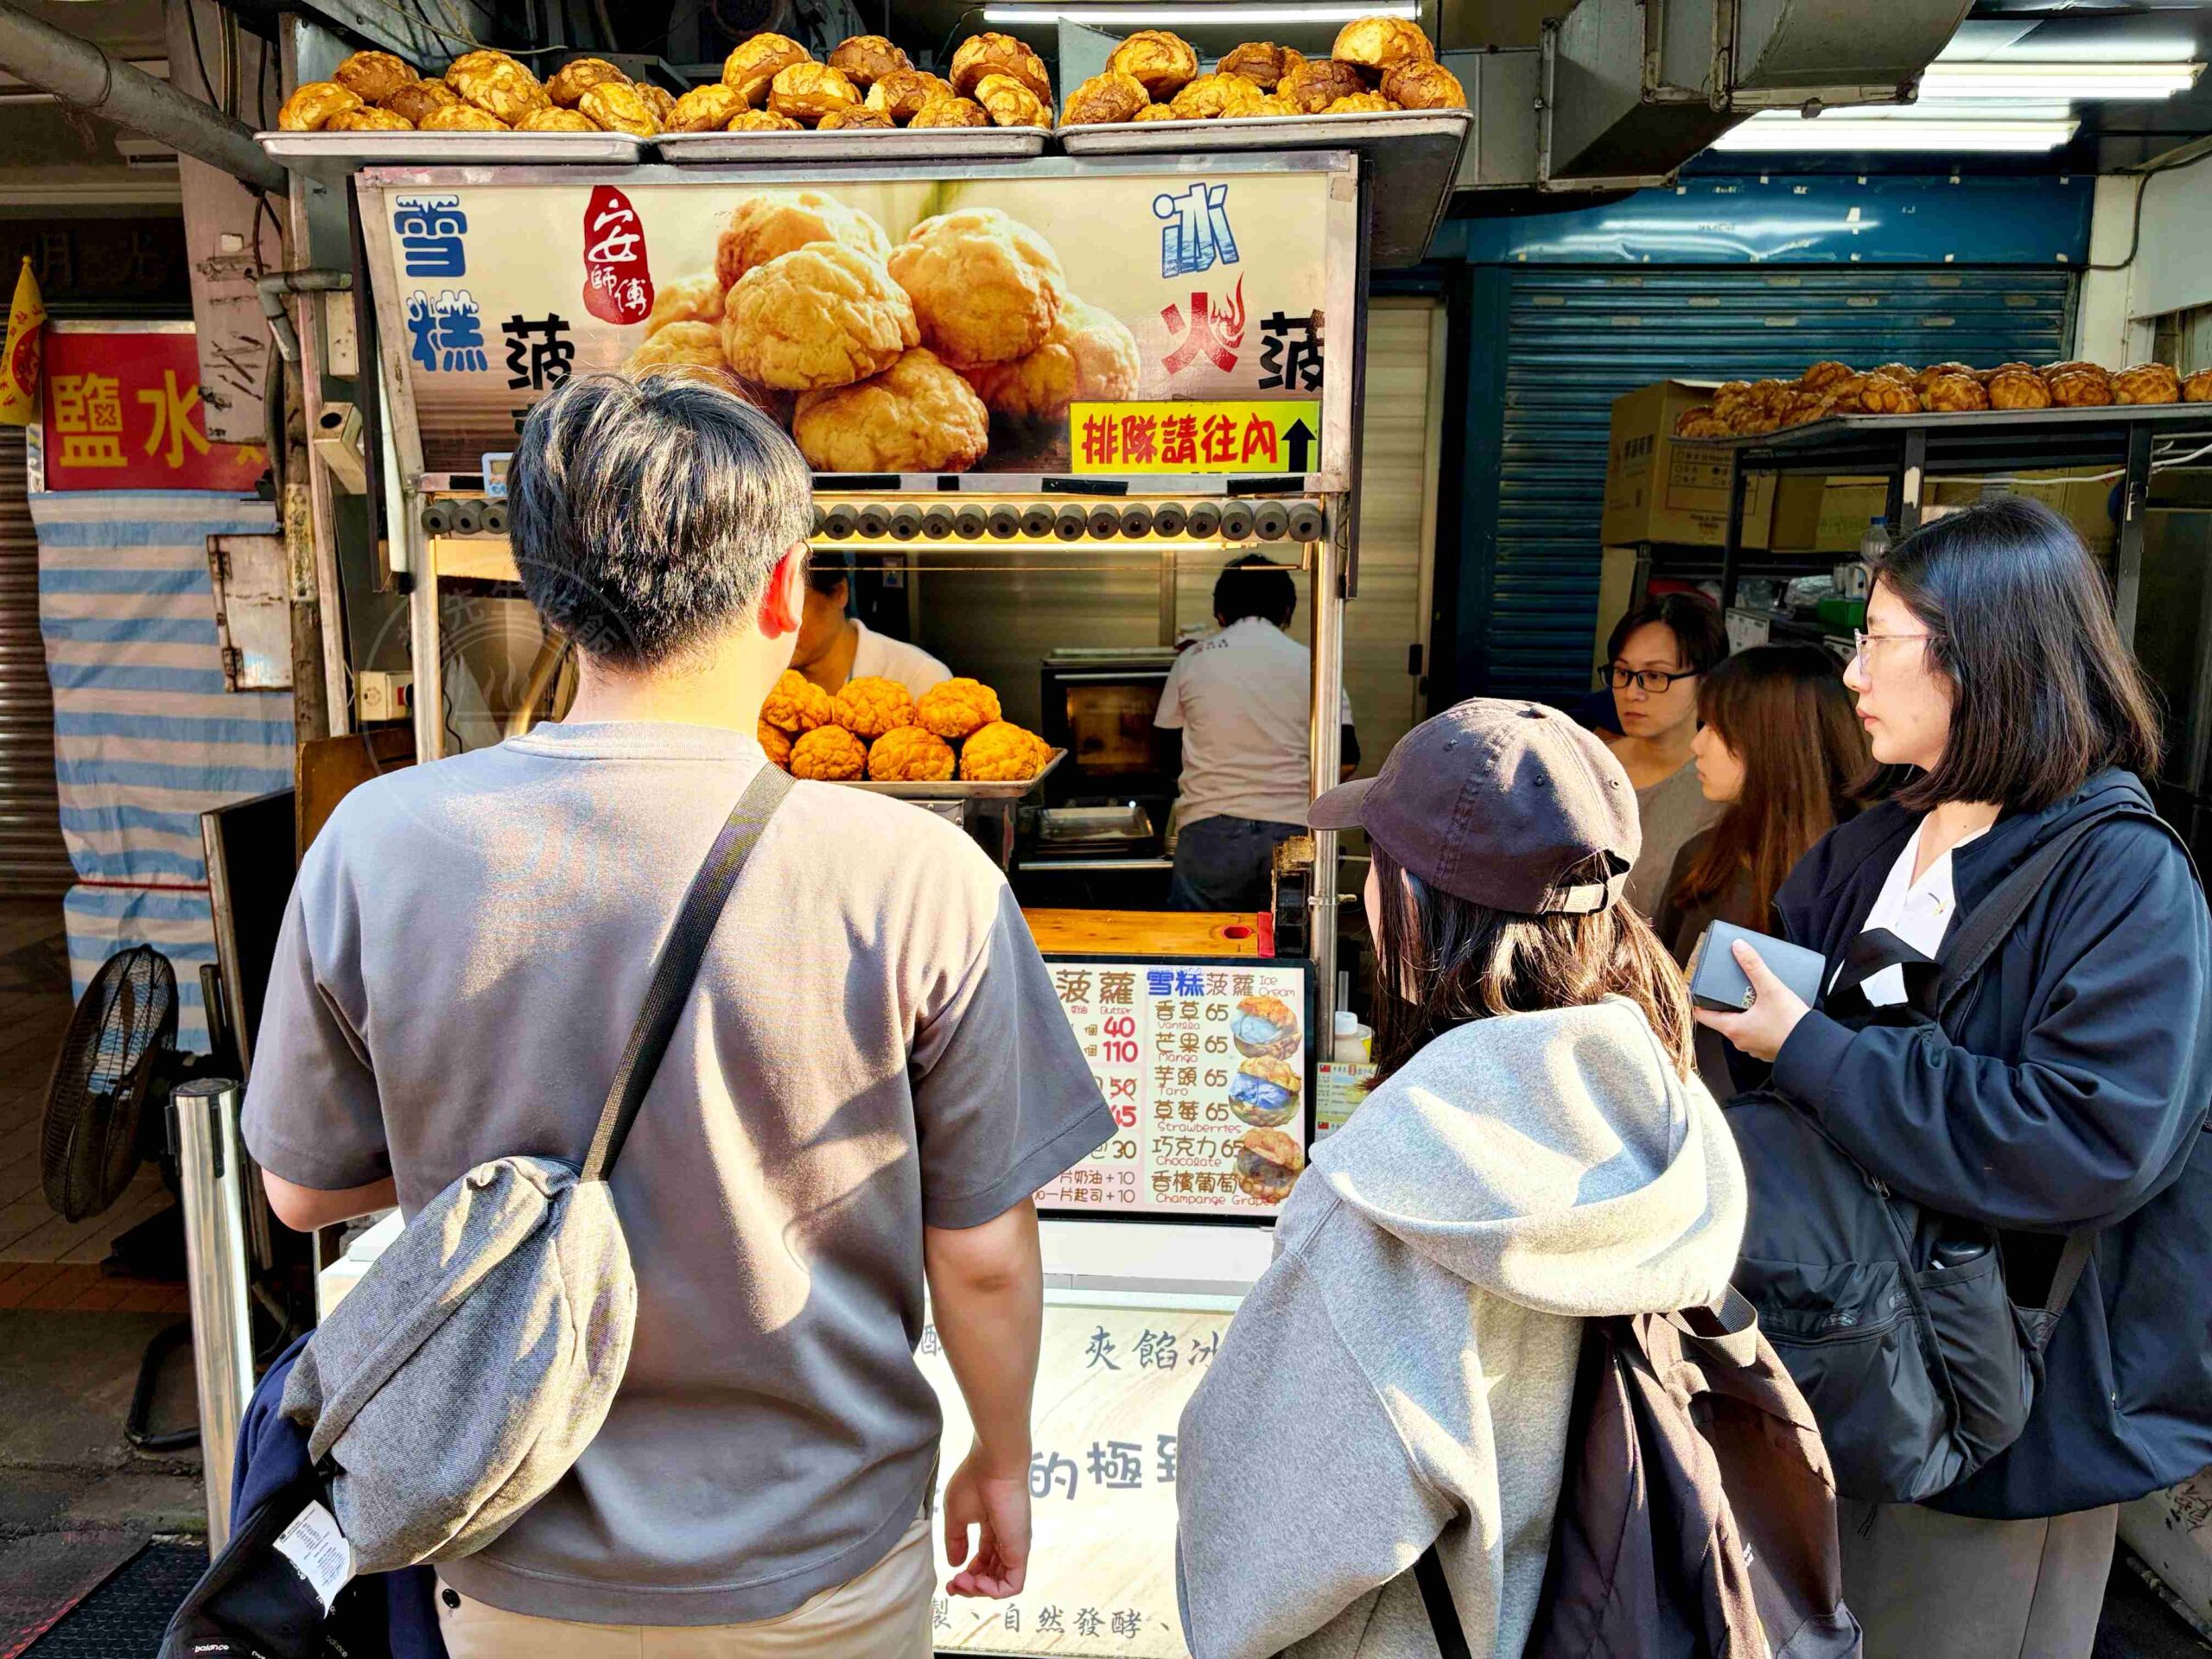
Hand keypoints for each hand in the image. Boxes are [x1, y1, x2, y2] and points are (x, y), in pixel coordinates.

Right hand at [943, 1450, 1030, 1598]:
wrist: (994, 1464)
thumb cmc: (974, 1481)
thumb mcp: (957, 1515)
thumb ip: (956, 1541)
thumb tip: (955, 1564)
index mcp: (992, 1530)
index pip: (983, 1562)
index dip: (966, 1576)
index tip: (949, 1580)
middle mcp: (1006, 1540)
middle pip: (992, 1576)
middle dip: (970, 1587)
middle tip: (953, 1585)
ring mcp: (1014, 1546)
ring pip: (1002, 1584)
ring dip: (979, 1591)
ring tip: (962, 1582)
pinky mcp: (1020, 1550)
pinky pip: (1013, 1585)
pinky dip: (994, 1591)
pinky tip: (976, 1582)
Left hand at [1693, 939, 1809, 1062]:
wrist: (1816, 1049)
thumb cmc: (1791, 1023)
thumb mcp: (1771, 989)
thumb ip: (1754, 967)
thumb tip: (1738, 946)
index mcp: (1733, 1029)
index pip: (1704, 1016)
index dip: (1699, 1002)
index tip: (1697, 989)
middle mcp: (1741, 1041)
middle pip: (1723, 1019)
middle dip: (1724, 1003)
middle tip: (1727, 986)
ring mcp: (1755, 1048)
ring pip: (1742, 1027)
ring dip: (1743, 1013)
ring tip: (1750, 995)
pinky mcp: (1770, 1049)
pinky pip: (1758, 1034)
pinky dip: (1758, 1022)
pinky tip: (1768, 1010)